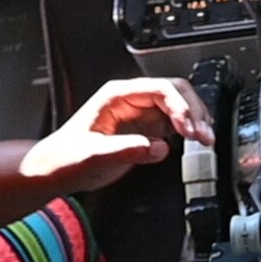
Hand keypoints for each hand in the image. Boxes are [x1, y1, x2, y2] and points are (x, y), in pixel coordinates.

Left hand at [19, 77, 214, 194]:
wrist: (54, 171)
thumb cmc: (65, 158)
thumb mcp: (92, 155)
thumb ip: (125, 150)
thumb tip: (158, 147)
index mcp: (117, 95)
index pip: (159, 89)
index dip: (179, 106)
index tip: (189, 127)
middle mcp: (132, 99)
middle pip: (175, 93)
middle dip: (193, 111)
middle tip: (203, 134)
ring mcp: (141, 113)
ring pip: (179, 106)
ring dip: (195, 119)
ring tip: (206, 139)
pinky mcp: (146, 130)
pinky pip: (175, 123)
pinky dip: (189, 130)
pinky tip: (196, 141)